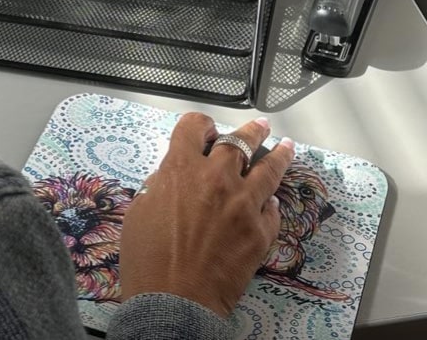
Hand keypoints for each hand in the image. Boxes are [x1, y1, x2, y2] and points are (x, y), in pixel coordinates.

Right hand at [117, 113, 294, 317]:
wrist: (173, 300)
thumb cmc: (148, 259)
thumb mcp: (140, 210)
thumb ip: (160, 185)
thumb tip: (173, 178)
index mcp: (182, 167)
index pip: (194, 126)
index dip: (200, 125)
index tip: (206, 130)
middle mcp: (217, 177)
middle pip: (240, 141)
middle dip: (251, 131)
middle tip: (261, 127)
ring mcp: (243, 203)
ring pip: (269, 168)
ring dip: (279, 155)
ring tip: (286, 147)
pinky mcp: (260, 232)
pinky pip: (272, 211)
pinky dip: (271, 204)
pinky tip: (273, 203)